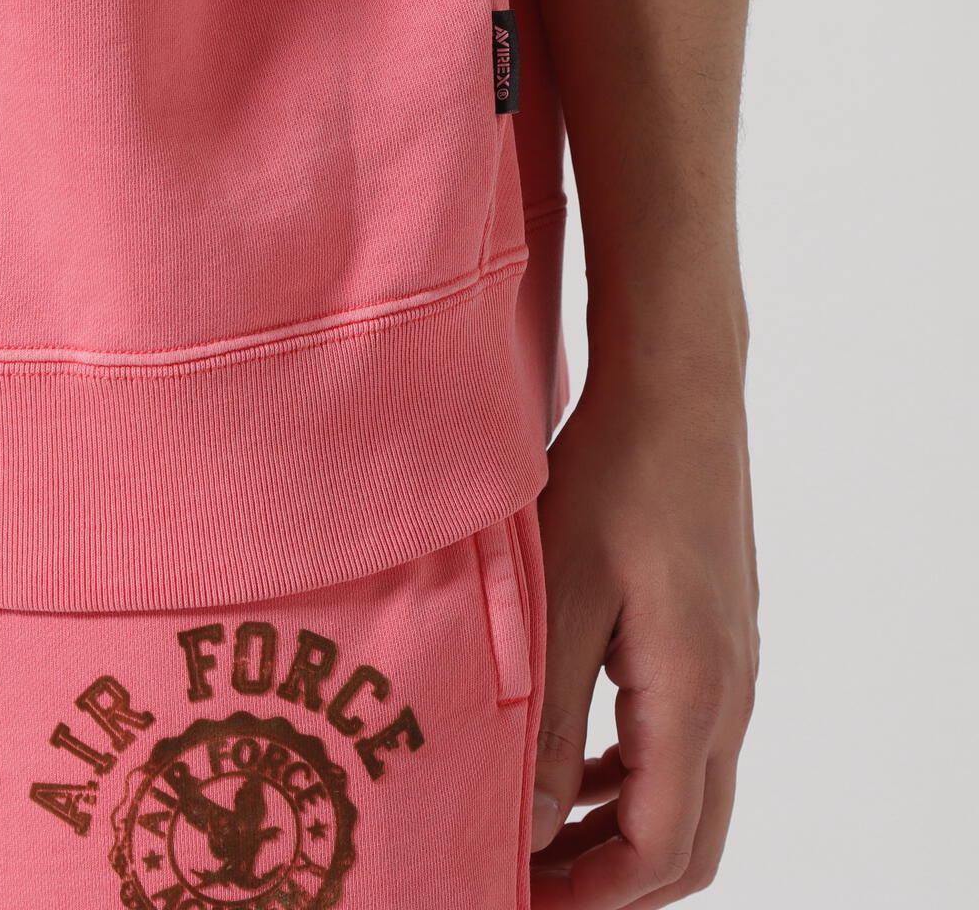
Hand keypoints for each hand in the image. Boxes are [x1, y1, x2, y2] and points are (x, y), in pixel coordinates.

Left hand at [529, 340, 759, 907]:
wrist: (678, 387)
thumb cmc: (617, 476)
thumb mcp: (563, 599)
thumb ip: (548, 720)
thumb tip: (533, 828)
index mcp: (694, 696)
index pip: (657, 852)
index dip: (588, 897)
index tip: (515, 899)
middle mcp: (729, 692)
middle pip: (687, 840)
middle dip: (608, 879)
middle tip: (528, 883)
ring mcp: (731, 662)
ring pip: (689, 790)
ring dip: (620, 827)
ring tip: (541, 832)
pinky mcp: (714, 631)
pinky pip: (685, 735)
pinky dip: (635, 771)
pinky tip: (581, 756)